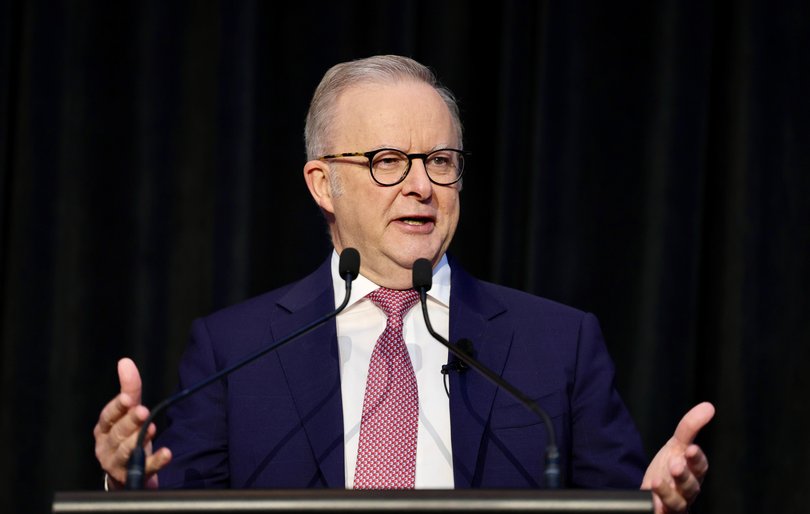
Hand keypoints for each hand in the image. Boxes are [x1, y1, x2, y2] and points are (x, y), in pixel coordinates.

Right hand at [93, 358, 171, 488]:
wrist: (126, 473)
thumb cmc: (126, 436)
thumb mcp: (128, 412)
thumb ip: (129, 389)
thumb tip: (125, 362)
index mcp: (104, 429)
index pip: (108, 416)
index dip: (117, 407)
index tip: (128, 399)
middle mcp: (106, 446)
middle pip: (118, 433)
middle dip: (130, 422)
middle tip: (142, 412)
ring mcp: (116, 464)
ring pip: (126, 452)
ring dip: (138, 441)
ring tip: (151, 430)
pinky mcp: (132, 477)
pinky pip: (145, 469)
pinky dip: (156, 461)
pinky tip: (167, 453)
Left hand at [641, 402, 714, 512]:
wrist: (651, 492)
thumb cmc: (670, 468)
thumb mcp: (676, 446)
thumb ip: (690, 427)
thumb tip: (708, 406)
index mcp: (693, 472)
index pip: (700, 466)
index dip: (696, 459)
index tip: (691, 449)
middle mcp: (687, 490)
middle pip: (691, 486)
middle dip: (684, 476)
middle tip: (675, 466)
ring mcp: (674, 504)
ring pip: (677, 503)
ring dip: (667, 493)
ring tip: (656, 482)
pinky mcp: (661, 513)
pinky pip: (661, 513)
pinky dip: (656, 507)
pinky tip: (648, 498)